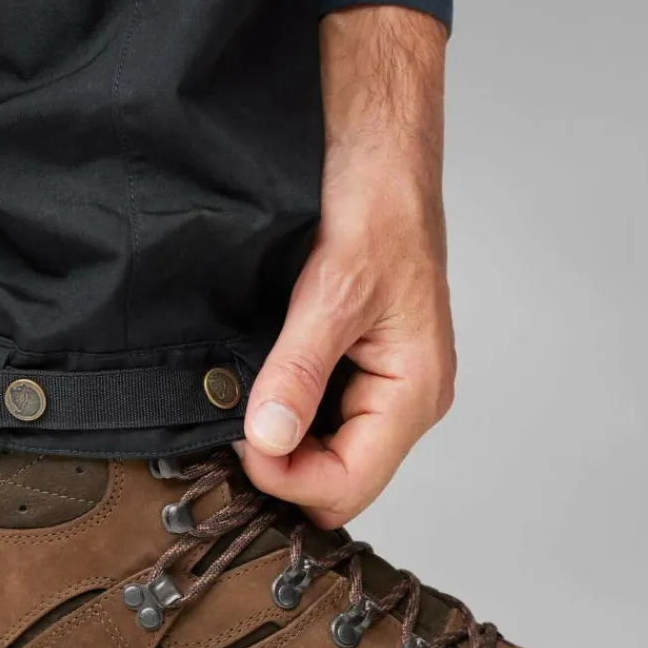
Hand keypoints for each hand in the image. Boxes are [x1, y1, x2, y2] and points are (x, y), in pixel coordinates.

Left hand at [237, 7, 454, 527]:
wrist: (381, 161)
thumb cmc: (379, 210)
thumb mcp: (330, 292)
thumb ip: (298, 372)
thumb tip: (269, 439)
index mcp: (415, 392)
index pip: (348, 486)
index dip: (285, 479)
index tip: (238, 439)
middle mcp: (407, 402)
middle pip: (338, 482)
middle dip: (281, 467)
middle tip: (233, 424)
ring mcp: (386, 389)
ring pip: (327, 457)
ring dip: (282, 443)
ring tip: (246, 402)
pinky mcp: (363, 372)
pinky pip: (322, 421)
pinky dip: (287, 415)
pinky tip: (263, 385)